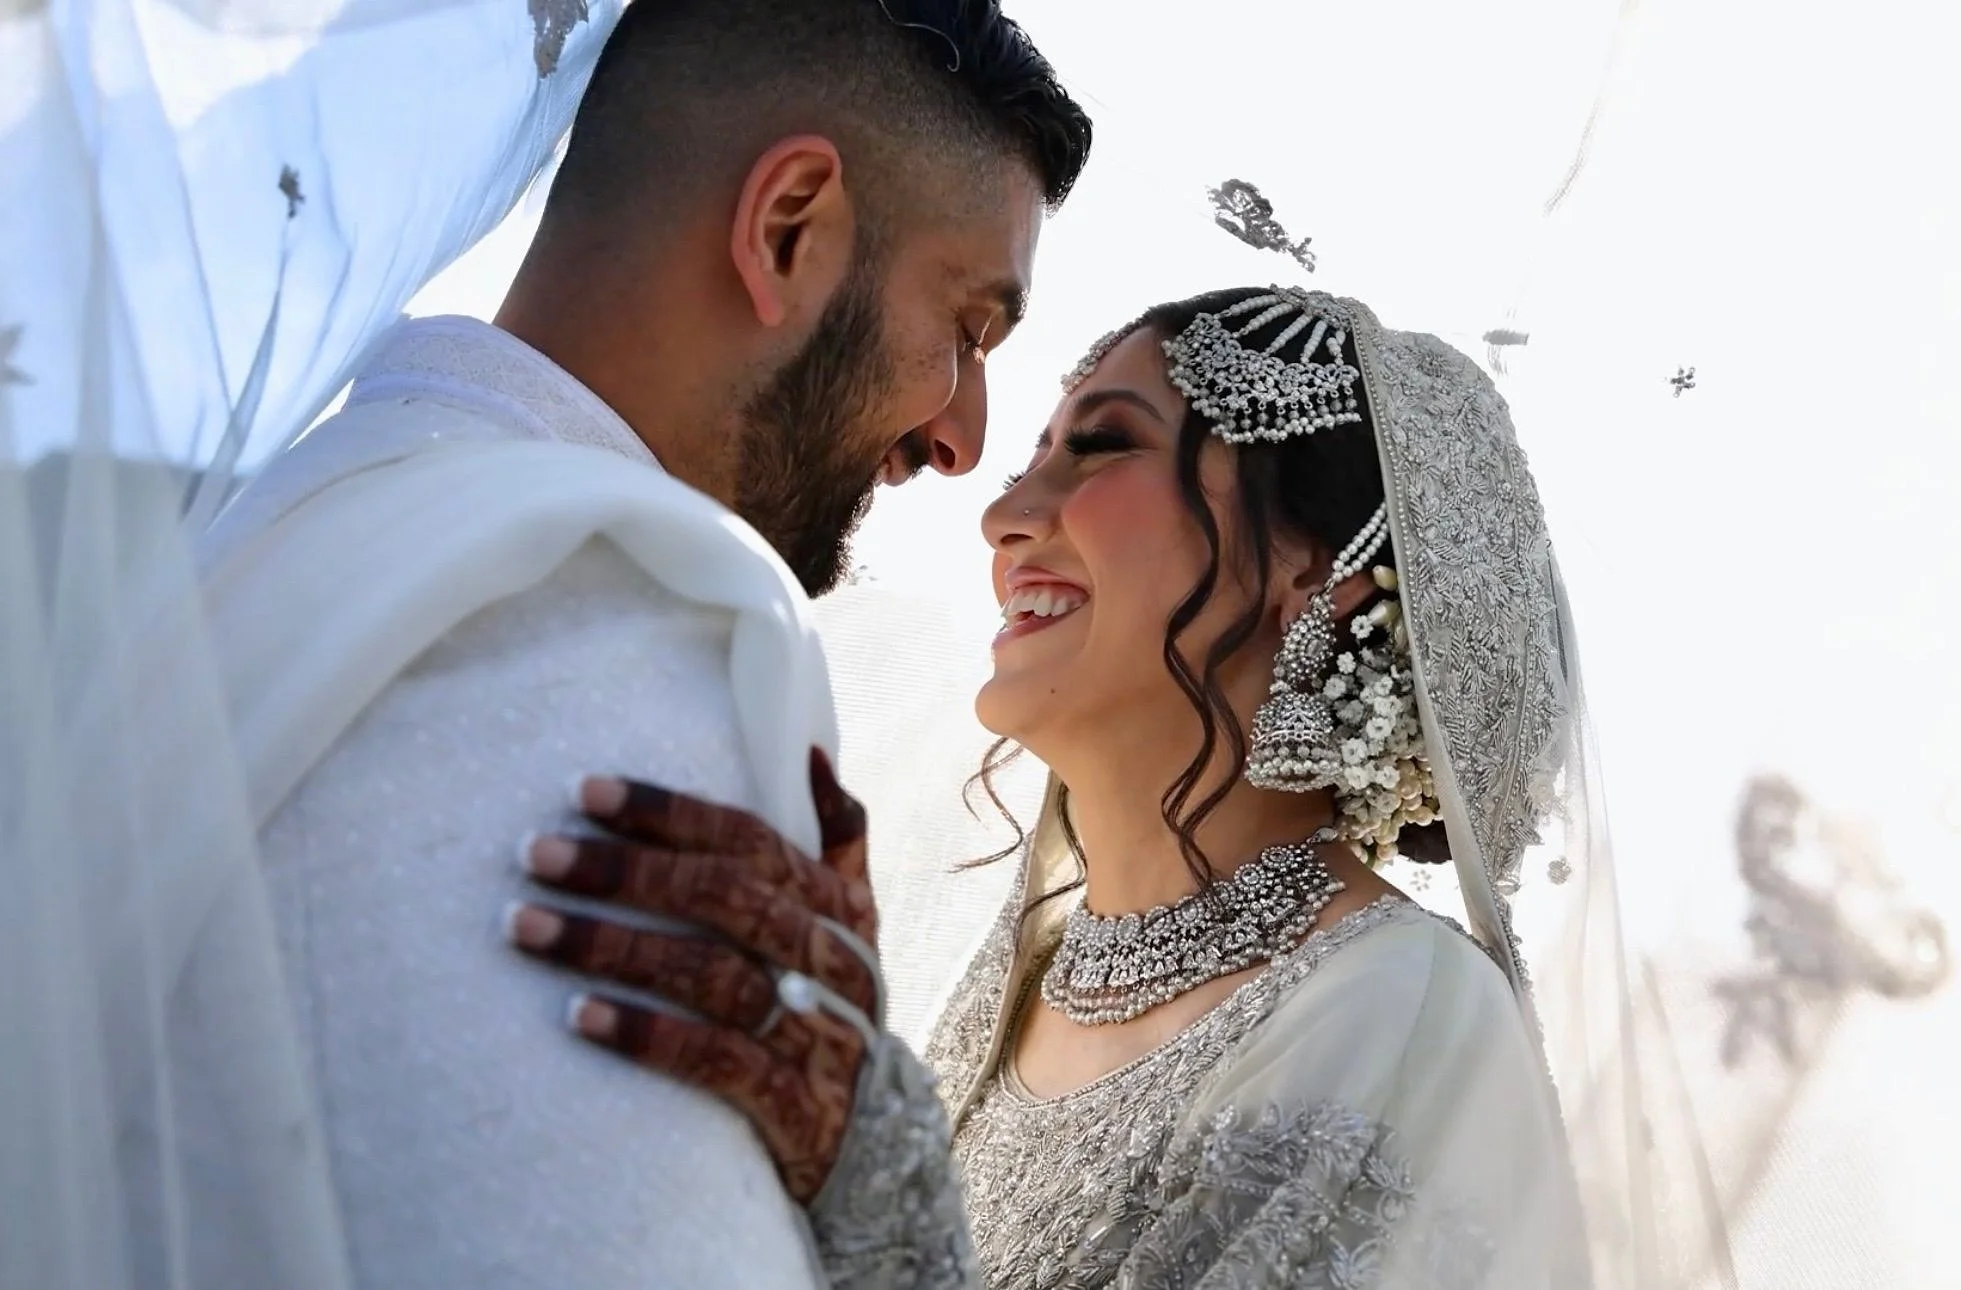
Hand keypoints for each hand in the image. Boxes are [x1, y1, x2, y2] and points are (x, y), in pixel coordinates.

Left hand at [505, 748, 877, 1202]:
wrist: (877, 1140)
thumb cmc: (831, 1007)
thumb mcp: (849, 926)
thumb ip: (837, 840)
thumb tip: (813, 755)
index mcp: (839, 907)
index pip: (751, 841)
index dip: (670, 812)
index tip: (585, 792)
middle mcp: (833, 962)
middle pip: (725, 901)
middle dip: (626, 872)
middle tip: (536, 853)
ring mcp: (819, 1036)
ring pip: (713, 976)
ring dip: (614, 948)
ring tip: (527, 926)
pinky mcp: (797, 1109)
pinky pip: (717, 1063)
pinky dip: (648, 1035)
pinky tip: (578, 1016)